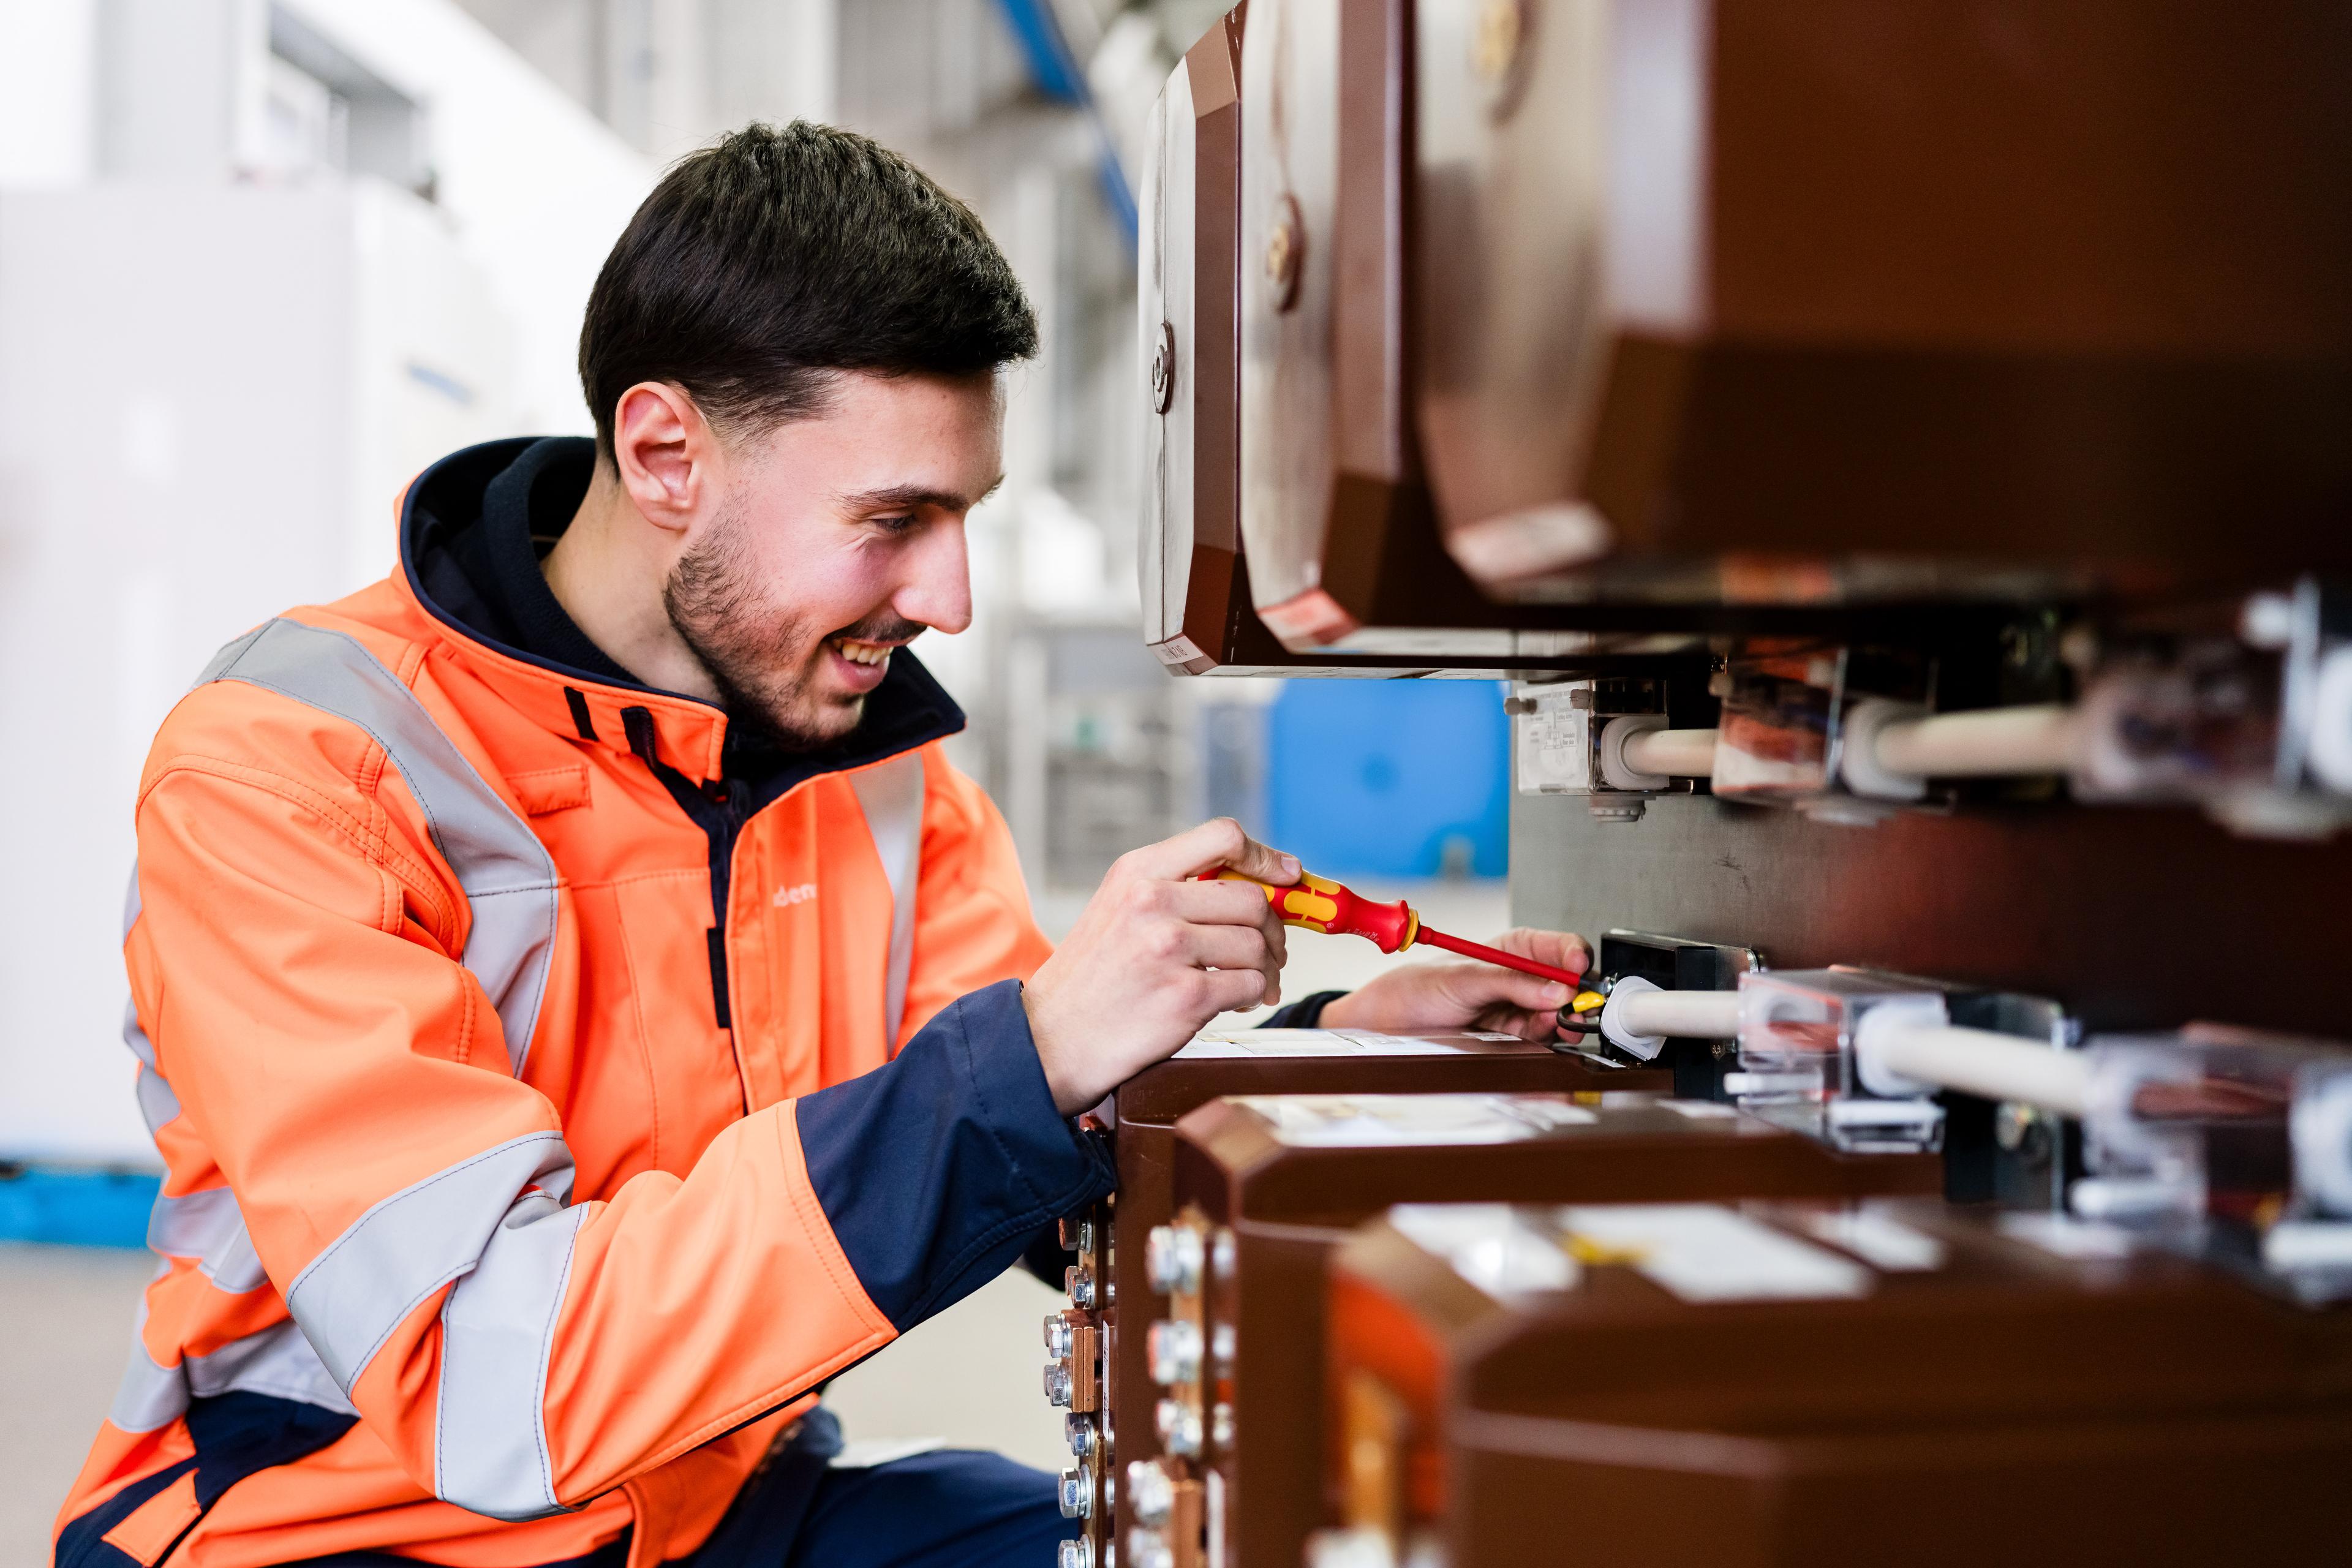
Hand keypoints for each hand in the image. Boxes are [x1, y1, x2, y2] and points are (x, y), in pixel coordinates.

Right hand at [1024, 819, 1298, 1113]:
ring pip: (1256, 945)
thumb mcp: (1118, 907)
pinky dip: (1252, 996)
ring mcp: (1169, 948)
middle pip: (1253, 899)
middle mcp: (1152, 902)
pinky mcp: (1186, 996)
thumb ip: (1174, 887)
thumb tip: (1256, 884)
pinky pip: (1250, 985)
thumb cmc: (1093, 976)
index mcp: (1137, 871)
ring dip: (1266, 968)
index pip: (1223, 837)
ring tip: (1249, 983)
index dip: (1265, 857)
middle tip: (1269, 952)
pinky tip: (1233, 1003)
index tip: (1287, 876)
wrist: (1052, 1039)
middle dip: (1273, 929)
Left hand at [1318, 928, 1589, 1043]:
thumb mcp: (1464, 978)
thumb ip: (1511, 982)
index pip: (1558, 947)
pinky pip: (1540, 1039)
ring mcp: (1517, 1009)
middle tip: (1574, 1005)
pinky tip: (1543, 1037)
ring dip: (1561, 1019)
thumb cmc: (1416, 989)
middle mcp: (1520, 979)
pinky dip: (1547, 1039)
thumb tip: (1556, 988)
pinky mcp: (1511, 1038)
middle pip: (1566, 984)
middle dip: (1575, 994)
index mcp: (1512, 950)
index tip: (1578, 969)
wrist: (1388, 1026)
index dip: (1573, 956)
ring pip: (1558, 1014)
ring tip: (1553, 1023)